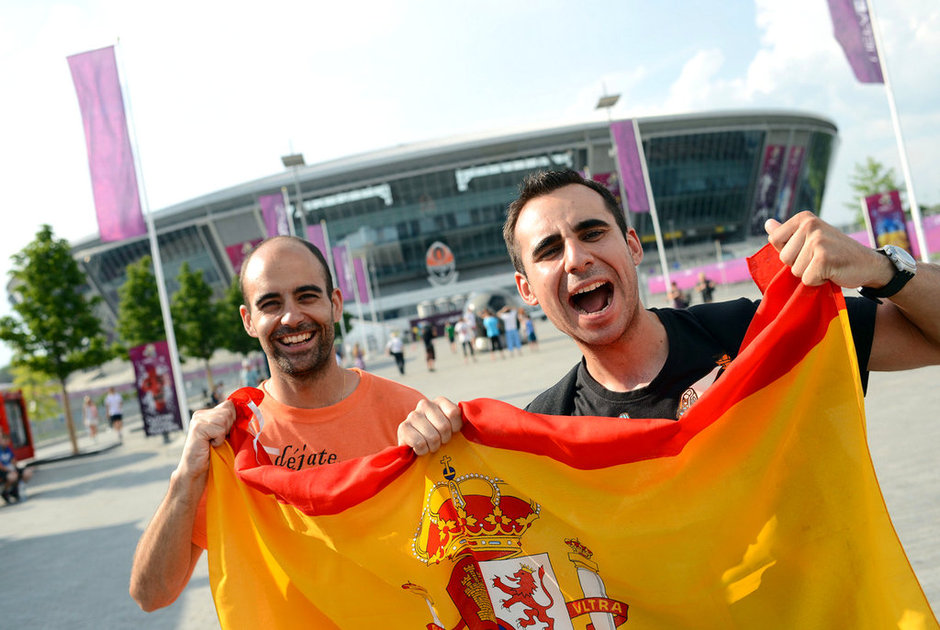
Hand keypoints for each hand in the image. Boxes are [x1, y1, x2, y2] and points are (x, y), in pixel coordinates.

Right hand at [175, 401, 236, 481]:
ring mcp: (198, 420)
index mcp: (207, 413)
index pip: (229, 404)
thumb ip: (229, 422)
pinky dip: (219, 440)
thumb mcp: (223, 434)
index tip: (227, 432)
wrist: (196, 470)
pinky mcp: (198, 428)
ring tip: (213, 442)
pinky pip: (220, 430)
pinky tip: (210, 445)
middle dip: (229, 427)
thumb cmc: (212, 453)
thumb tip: (245, 411)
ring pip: (224, 419)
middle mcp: (201, 414)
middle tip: (217, 439)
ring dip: (223, 434)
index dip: (233, 418)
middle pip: (228, 410)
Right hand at [397, 397, 462, 455]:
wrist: (415, 445)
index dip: (455, 428)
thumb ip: (461, 420)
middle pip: (444, 427)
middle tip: (439, 441)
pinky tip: (420, 448)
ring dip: (433, 447)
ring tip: (429, 445)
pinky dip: (422, 451)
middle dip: (444, 440)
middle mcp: (425, 404)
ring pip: (432, 437)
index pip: (454, 413)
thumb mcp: (452, 426)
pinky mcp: (403, 428)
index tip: (452, 432)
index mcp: (440, 401)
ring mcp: (412, 415)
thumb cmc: (439, 436)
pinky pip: (420, 444)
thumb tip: (474, 420)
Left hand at [764, 212, 892, 288]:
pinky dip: (819, 281)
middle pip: (784, 257)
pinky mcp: (823, 258)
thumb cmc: (836, 253)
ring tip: (827, 265)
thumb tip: (767, 224)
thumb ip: (787, 233)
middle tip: (820, 259)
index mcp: (804, 218)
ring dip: (810, 273)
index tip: (808, 250)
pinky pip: (807, 280)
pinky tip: (832, 272)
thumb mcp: (811, 238)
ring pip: (795, 270)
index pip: (774, 240)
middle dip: (800, 265)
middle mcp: (809, 225)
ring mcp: (817, 240)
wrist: (868, 264)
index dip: (789, 252)